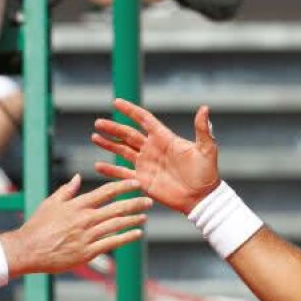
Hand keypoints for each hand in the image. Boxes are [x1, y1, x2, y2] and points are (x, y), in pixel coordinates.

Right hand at [0, 175, 149, 275]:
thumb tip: (78, 177)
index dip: (123, 186)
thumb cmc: (37, 226)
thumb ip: (67, 190)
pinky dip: (126, 237)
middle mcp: (84, 219)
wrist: (28, 250)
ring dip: (133, 219)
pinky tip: (137, 233)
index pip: (105, 192)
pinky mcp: (87, 252)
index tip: (136, 183)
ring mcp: (87, 236)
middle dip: (135, 202)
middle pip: (116, 208)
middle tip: (149, 199)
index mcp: (77, 205)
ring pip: (116, 225)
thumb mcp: (50, 203)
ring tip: (144, 216)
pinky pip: (111, 243)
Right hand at [92, 98, 220, 214]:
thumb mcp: (206, 149)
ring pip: (122, 150)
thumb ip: (202, 129)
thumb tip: (204, 108)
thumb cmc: (207, 173)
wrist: (202, 198)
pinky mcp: (142, 180)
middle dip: (113, 128)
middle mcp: (152, 149)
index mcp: (164, 138)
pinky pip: (123, 173)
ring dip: (108, 144)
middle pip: (128, 134)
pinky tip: (97, 165)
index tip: (117, 102)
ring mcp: (146, 164)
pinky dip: (110, 169)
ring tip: (94, 136)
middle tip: (98, 122)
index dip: (130, 111)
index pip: (144, 120)